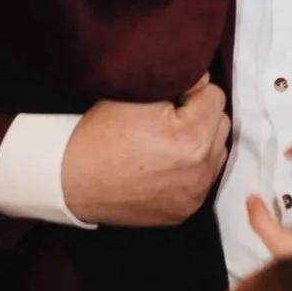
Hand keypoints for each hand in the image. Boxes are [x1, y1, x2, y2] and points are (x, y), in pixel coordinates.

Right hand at [61, 77, 228, 226]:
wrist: (70, 180)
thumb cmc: (100, 135)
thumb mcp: (137, 96)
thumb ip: (180, 82)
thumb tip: (204, 79)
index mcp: (192, 138)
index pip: (216, 97)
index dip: (193, 91)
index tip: (172, 97)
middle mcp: (200, 171)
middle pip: (221, 126)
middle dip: (200, 116)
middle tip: (168, 117)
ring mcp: (193, 195)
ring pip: (216, 154)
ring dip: (201, 143)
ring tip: (168, 141)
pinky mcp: (184, 211)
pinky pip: (202, 180)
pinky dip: (190, 169)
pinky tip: (164, 164)